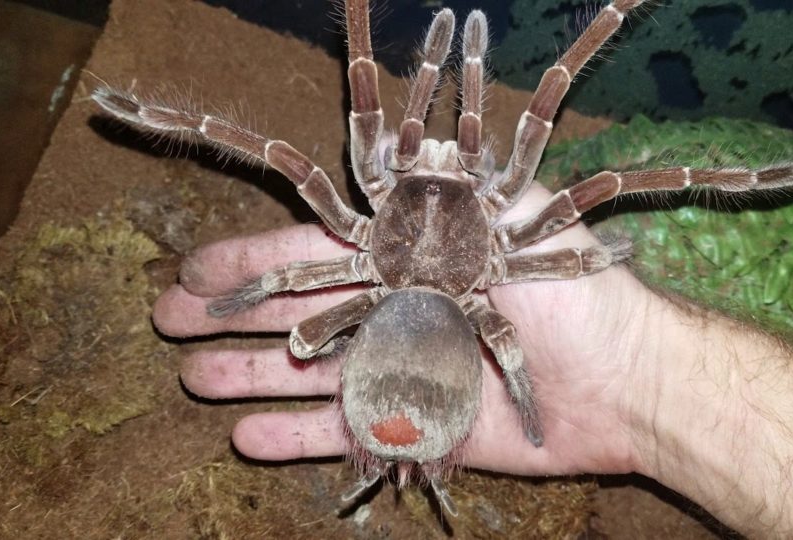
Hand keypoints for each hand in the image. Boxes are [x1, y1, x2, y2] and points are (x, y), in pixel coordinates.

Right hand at [152, 184, 660, 475]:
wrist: (626, 380)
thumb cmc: (577, 295)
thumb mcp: (515, 218)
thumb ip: (453, 189)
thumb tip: (407, 139)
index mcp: (406, 262)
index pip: (310, 253)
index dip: (251, 260)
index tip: (196, 267)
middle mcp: (390, 313)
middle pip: (291, 314)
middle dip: (228, 317)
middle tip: (166, 320)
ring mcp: (397, 372)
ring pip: (302, 376)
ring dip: (245, 375)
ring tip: (190, 378)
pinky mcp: (412, 428)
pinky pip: (340, 435)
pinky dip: (292, 437)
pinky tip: (244, 437)